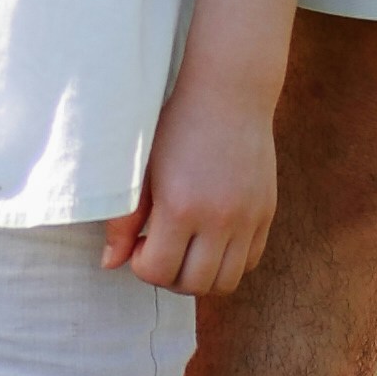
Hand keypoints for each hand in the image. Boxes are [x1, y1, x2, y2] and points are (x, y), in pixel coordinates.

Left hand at [106, 85, 278, 299]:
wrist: (229, 91)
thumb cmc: (176, 125)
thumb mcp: (142, 168)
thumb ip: (124, 220)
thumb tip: (110, 264)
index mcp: (181, 207)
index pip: (158, 271)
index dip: (141, 265)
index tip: (139, 243)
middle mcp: (219, 218)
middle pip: (193, 285)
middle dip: (169, 276)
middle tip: (160, 248)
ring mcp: (248, 218)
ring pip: (226, 282)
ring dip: (201, 275)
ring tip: (187, 247)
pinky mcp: (266, 212)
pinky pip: (250, 261)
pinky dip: (229, 261)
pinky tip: (211, 236)